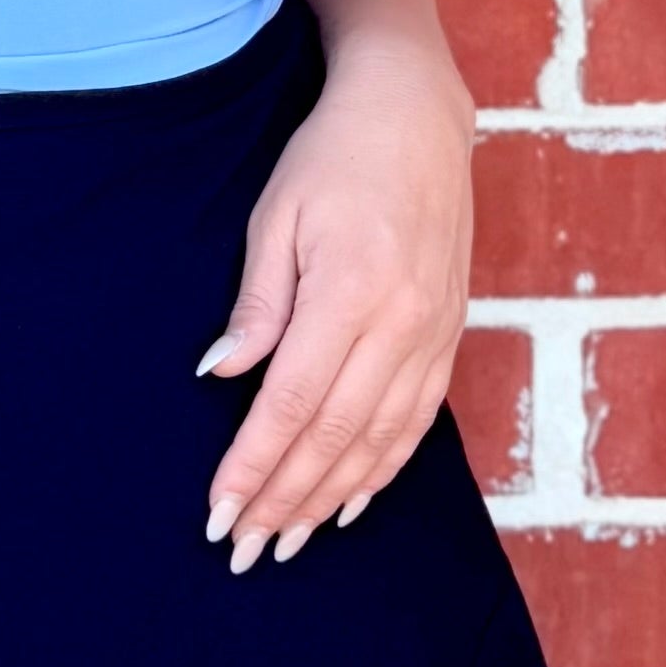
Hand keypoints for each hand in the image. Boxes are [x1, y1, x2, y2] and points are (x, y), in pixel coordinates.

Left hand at [196, 39, 475, 573]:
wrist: (417, 116)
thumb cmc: (333, 158)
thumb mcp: (278, 217)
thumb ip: (257, 304)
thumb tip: (219, 375)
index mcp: (351, 292)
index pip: (292, 403)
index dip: (253, 466)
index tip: (218, 511)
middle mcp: (401, 324)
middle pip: (336, 436)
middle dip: (284, 501)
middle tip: (242, 550)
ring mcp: (433, 334)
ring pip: (379, 441)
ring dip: (329, 499)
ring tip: (285, 543)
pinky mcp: (448, 334)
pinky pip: (416, 422)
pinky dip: (381, 471)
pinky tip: (349, 505)